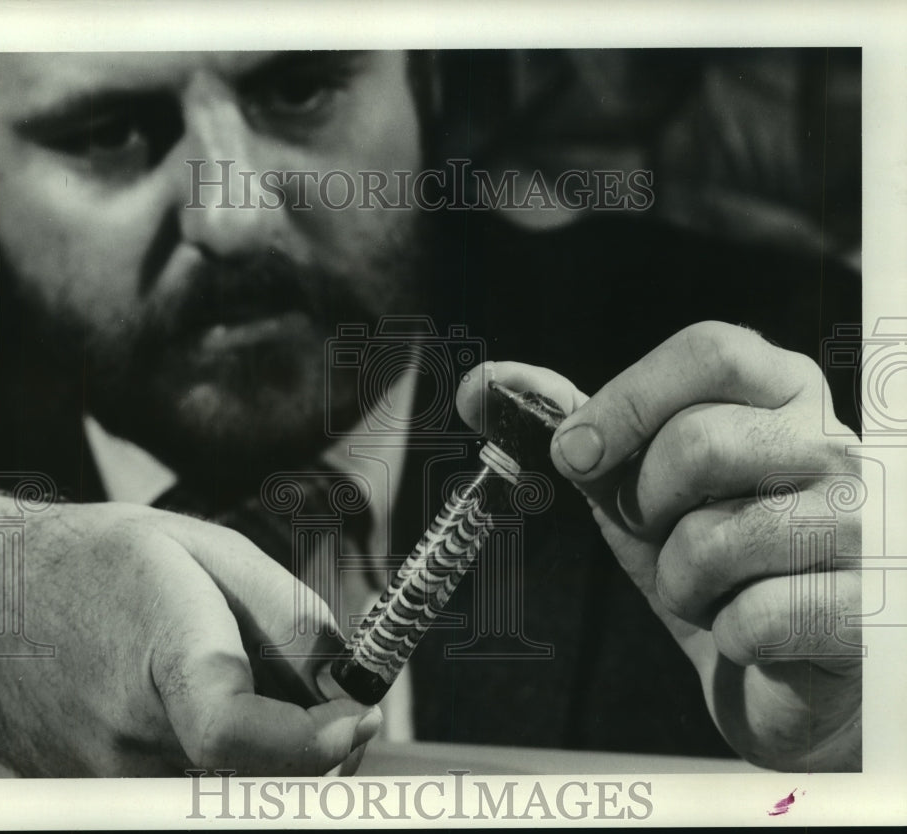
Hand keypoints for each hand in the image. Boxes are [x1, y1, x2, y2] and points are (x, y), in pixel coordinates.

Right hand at [0, 498, 381, 775]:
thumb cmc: (104, 562)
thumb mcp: (211, 551)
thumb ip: (289, 618)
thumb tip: (347, 683)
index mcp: (163, 651)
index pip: (231, 729)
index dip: (309, 740)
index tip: (358, 718)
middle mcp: (130, 732)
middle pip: (255, 772)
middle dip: (315, 746)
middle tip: (334, 701)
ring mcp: (109, 776)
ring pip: (229, 786)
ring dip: (269, 750)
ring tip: (242, 682)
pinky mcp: (101, 795)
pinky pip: (192, 787)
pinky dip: (226, 758)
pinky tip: (205, 704)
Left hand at [457, 322, 861, 770]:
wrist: (772, 664)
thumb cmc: (705, 555)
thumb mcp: (633, 482)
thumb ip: (571, 425)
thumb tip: (479, 384)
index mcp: (781, 392)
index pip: (710, 350)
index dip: (627, 401)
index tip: (575, 452)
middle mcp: (835, 444)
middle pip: (701, 442)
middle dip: (646, 506)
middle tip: (662, 532)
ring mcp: (864, 525)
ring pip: (716, 537)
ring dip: (682, 581)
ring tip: (711, 587)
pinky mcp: (868, 608)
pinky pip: (755, 618)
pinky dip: (728, 635)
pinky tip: (753, 629)